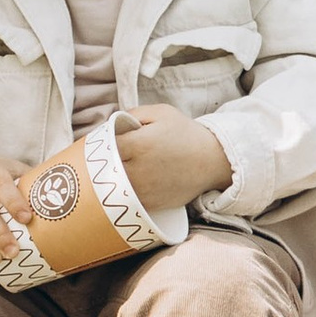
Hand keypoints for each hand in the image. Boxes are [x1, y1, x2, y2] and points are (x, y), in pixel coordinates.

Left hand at [111, 105, 233, 215]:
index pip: (106, 145)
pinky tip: (130, 184)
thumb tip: (112, 123)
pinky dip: (124, 193)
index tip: (106, 141)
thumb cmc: (186, 134)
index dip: (103, 142)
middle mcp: (139, 169)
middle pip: (106, 168)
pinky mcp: (151, 204)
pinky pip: (127, 201)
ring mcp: (144, 189)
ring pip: (114, 187)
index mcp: (139, 144)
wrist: (212, 160)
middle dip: (104, 161)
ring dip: (112, 179)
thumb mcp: (161, 112)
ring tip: (119, 169)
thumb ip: (133, 114)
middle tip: (109, 156)